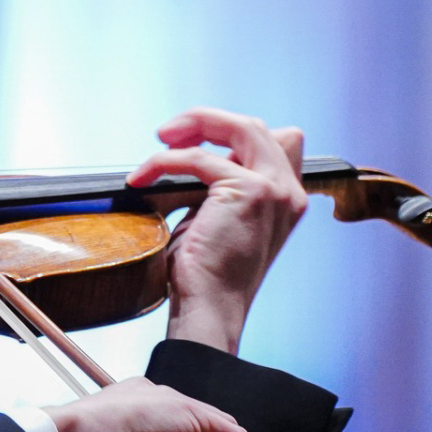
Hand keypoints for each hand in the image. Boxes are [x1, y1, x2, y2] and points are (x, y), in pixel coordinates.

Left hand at [126, 108, 306, 353]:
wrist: (208, 310)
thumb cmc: (205, 274)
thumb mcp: (216, 220)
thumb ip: (219, 187)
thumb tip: (195, 155)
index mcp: (287, 198)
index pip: (276, 140)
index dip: (231, 133)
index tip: (190, 142)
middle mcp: (289, 191)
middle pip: (255, 127)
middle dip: (208, 121)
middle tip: (168, 135)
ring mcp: (274, 189)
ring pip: (240, 127)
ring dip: (194, 124)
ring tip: (161, 140)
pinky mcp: (250, 191)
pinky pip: (199, 157)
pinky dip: (165, 161)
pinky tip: (142, 178)